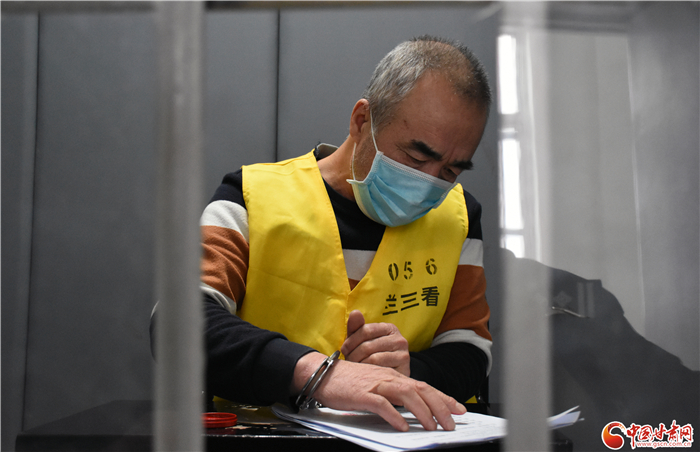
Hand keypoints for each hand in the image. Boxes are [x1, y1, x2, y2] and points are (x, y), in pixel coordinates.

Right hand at [292, 352, 465, 431]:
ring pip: (406, 395)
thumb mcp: (377, 384)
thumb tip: (413, 409)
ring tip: (432, 427)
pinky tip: (402, 427)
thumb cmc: (349, 381)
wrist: (323, 374)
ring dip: (422, 412)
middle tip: (451, 424)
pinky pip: (381, 405)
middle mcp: (388, 378)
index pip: (424, 386)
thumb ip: (394, 394)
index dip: (443, 397)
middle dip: (440, 407)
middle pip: (420, 390)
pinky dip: (394, 415)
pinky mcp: (362, 394)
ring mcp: (375, 384)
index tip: (458, 409)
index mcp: (393, 376)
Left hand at [341, 310, 410, 376]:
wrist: (388, 376)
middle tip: (348, 362)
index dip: (351, 341)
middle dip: (353, 355)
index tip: (344, 350)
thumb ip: (357, 327)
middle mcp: (399, 339)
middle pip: (368, 345)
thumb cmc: (372, 356)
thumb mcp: (362, 341)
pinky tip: (365, 374)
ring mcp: (403, 354)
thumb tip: (355, 312)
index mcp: (389, 328)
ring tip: (355, 368)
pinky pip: (380, 369)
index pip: (366, 330)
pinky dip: (369, 372)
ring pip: (373, 358)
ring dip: (359, 364)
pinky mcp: (403, 368)